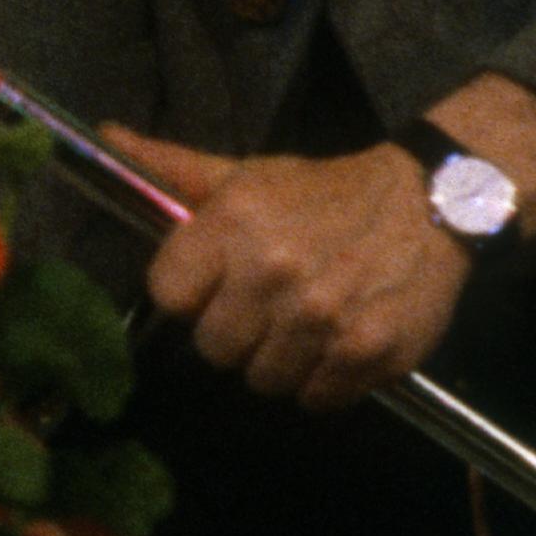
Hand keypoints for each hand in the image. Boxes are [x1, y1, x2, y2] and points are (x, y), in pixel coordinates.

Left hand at [109, 125, 473, 410]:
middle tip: (267, 307)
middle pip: (213, 349)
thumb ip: (176, 170)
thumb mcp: (248, 174)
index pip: (168, 295)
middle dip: (235, 332)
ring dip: (280, 361)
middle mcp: (274, 271)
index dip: (190, 295)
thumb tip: (105, 136)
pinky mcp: (366, 353)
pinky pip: (315, 400)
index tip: (216, 285)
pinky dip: (324, 382)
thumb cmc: (324, 193)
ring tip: (306, 323)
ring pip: (262, 381)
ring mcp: (321, 318)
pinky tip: (338, 343)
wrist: (430, 201)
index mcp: (234, 223)